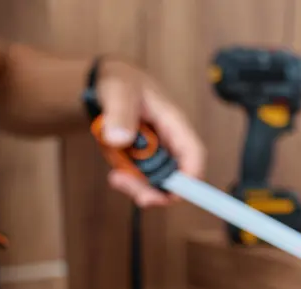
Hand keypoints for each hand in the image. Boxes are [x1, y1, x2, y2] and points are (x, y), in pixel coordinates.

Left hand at [94, 57, 205, 206]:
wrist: (108, 81)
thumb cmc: (120, 81)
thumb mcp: (118, 92)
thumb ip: (119, 113)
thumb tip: (118, 139)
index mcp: (174, 123)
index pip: (193, 153)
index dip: (191, 176)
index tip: (175, 193)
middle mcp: (170, 142)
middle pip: (177, 176)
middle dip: (159, 191)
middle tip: (136, 195)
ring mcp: (157, 153)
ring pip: (159, 183)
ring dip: (140, 188)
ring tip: (115, 179)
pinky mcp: (143, 159)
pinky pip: (142, 180)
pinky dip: (129, 182)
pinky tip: (114, 173)